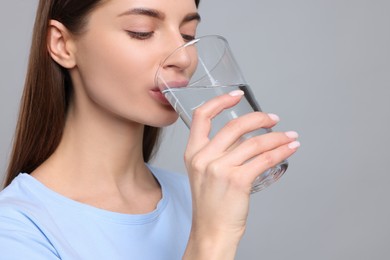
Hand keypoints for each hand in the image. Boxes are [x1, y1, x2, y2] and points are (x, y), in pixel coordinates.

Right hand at [183, 90, 298, 258]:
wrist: (212, 232)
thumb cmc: (211, 205)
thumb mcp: (204, 173)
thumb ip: (219, 152)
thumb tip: (246, 136)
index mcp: (193, 153)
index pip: (202, 116)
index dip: (220, 101)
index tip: (236, 95)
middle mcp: (203, 158)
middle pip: (234, 126)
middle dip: (259, 118)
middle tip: (273, 119)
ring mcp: (219, 169)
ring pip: (255, 143)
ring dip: (277, 137)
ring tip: (289, 137)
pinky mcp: (238, 180)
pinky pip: (264, 159)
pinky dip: (281, 151)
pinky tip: (289, 149)